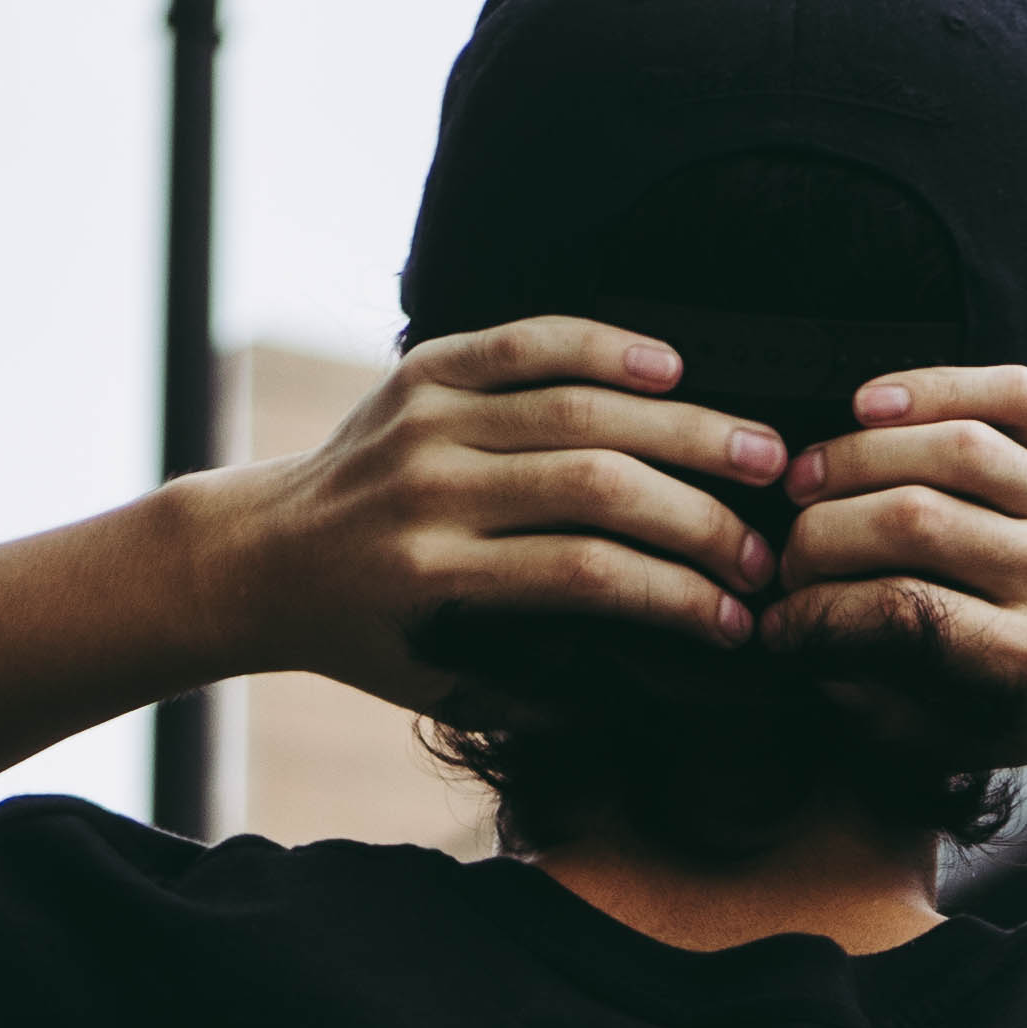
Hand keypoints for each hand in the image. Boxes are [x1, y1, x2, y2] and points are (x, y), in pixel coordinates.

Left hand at [190, 321, 787, 704]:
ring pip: (578, 407)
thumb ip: (537, 686)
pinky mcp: (422, 370)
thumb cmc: (364, 633)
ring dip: (685, 430)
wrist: (257, 556)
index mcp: (431, 573)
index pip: (584, 575)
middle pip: (595, 485)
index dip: (674, 597)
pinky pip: (527, 341)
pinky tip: (673, 368)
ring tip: (761, 453)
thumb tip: (659, 675)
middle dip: (700, 515)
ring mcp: (424, 419)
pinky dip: (605, 347)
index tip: (737, 622)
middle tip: (769, 543)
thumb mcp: (440, 682)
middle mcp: (428, 489)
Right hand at [768, 366, 1026, 762]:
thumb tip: (798, 637)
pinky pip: (1005, 392)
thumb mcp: (972, 734)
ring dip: (855, 456)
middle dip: (822, 533)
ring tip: (806, 479)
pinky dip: (930, 386)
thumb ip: (883, 700)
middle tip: (784, 550)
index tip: (777, 618)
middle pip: (915, 522)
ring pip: (950, 448)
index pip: (903, 614)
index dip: (818, 611)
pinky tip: (866, 406)